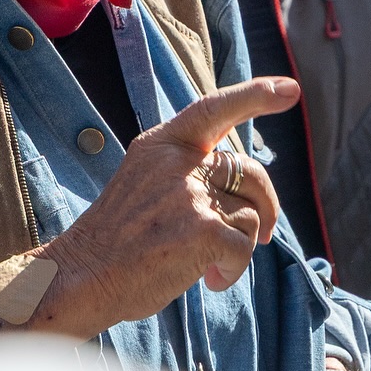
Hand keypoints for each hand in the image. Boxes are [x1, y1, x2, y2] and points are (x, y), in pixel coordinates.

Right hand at [0, 77, 297, 346]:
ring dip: (240, 244)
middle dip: (266, 202)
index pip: (214, 109)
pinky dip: (233, 270)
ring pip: (249, 214)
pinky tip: (209, 280)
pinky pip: (244, 247)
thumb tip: (247, 187)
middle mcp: (177, 162)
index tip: (290, 90)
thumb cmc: (115, 241)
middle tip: (267, 231)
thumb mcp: (144, 184)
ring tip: (206, 263)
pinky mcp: (203, 230)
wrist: (79, 278)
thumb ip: (186, 173)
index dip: (255, 96)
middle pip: (248, 171)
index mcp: (160, 145)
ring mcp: (190, 195)